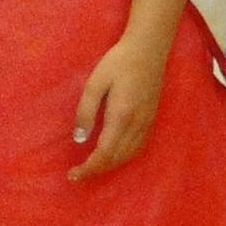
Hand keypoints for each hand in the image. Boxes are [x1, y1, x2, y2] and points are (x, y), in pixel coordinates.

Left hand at [68, 34, 166, 180]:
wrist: (148, 50)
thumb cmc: (117, 63)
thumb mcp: (94, 84)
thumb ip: (86, 112)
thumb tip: (79, 139)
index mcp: (121, 117)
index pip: (105, 153)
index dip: (89, 168)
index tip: (73, 175)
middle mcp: (137, 125)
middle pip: (117, 158)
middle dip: (97, 170)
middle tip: (77, 175)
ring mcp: (147, 123)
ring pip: (129, 155)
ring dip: (110, 166)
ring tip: (92, 168)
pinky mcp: (151, 119)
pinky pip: (138, 147)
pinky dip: (124, 157)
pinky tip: (113, 156)